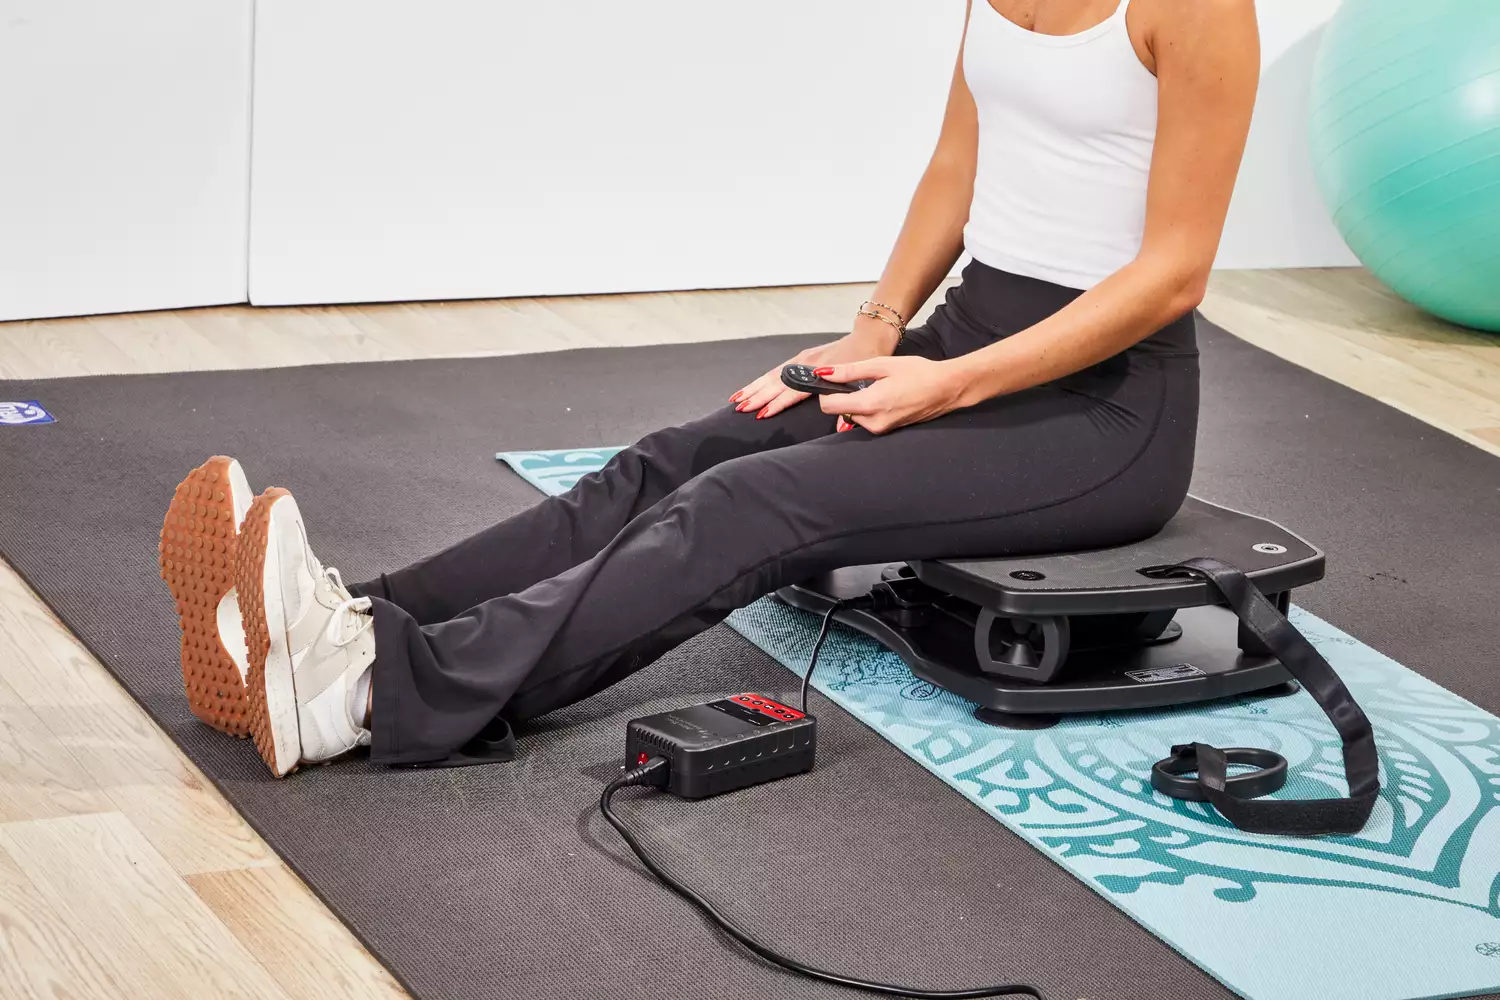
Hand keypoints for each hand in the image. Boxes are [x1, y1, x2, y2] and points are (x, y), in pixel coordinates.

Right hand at [730, 318, 897, 419]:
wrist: (869, 336)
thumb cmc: (867, 360)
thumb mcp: (864, 382)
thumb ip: (850, 404)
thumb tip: (842, 427)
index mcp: (819, 370)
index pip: (793, 390)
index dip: (777, 403)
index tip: (762, 413)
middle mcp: (806, 363)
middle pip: (776, 382)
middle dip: (757, 396)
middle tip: (740, 408)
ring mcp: (802, 359)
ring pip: (772, 375)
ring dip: (754, 388)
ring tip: (736, 400)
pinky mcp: (802, 358)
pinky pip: (776, 371)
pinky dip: (761, 380)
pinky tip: (751, 388)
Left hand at [815, 356, 967, 434]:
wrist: (947, 388)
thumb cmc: (918, 372)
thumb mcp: (882, 364)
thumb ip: (850, 371)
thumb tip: (824, 373)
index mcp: (870, 404)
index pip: (829, 406)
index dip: (826, 392)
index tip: (834, 380)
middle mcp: (873, 423)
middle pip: (839, 412)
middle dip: (844, 396)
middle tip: (862, 380)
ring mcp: (881, 430)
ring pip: (852, 416)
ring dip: (857, 402)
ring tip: (878, 387)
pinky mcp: (887, 431)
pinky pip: (867, 420)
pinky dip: (868, 408)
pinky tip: (885, 395)